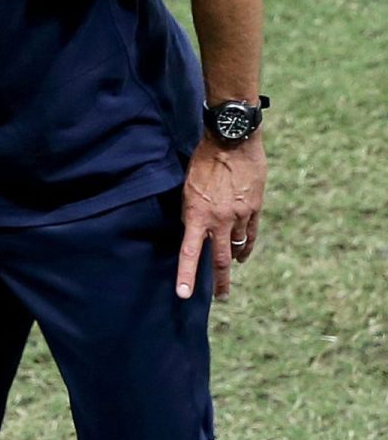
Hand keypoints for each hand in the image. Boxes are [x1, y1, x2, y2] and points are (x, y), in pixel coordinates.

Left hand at [176, 136, 264, 300]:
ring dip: (234, 259)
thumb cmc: (202, 162)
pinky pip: (251, 234)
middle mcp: (219, 220)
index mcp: (197, 215)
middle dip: (220, 281)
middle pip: (220, 259)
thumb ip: (191, 212)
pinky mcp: (256, 208)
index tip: (184, 295)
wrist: (232, 142)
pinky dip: (247, 246)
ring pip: (237, 246)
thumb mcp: (187, 189)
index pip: (190, 253)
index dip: (186, 275)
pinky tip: (244, 254)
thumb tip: (193, 230)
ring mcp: (240, 216)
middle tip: (220, 297)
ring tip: (232, 269)